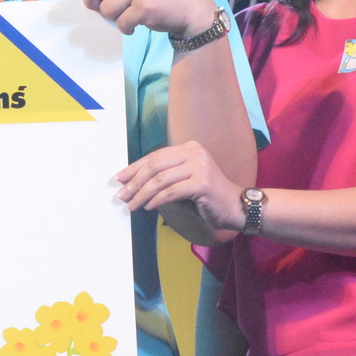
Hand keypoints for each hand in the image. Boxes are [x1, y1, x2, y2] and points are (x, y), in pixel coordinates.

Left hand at [113, 139, 249, 234]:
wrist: (236, 207)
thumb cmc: (206, 197)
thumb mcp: (183, 181)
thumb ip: (163, 177)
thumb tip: (132, 182)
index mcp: (188, 148)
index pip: (154, 157)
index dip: (134, 168)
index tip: (119, 179)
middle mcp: (194, 152)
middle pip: (155, 166)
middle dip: (135, 182)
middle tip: (122, 195)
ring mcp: (200, 166)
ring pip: (160, 180)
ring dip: (142, 194)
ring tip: (132, 205)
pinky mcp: (202, 183)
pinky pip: (171, 192)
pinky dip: (156, 200)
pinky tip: (148, 207)